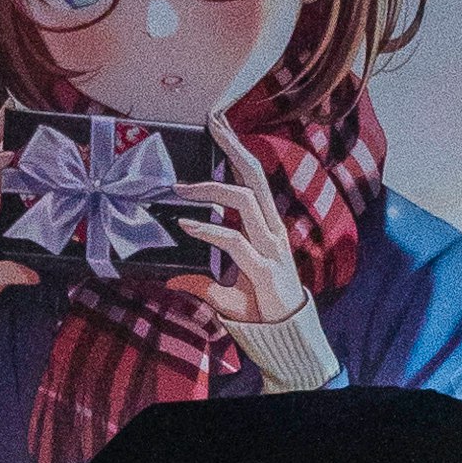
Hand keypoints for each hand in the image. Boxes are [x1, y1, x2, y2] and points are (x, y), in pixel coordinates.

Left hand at [181, 111, 308, 335]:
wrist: (287, 341)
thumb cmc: (261, 313)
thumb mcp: (225, 296)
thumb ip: (202, 284)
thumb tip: (174, 281)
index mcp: (267, 228)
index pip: (253, 179)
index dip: (236, 151)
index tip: (217, 128)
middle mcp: (271, 231)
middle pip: (255, 176)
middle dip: (233, 146)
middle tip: (212, 121)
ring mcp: (270, 249)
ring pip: (247, 201)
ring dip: (212, 188)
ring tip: (181, 189)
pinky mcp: (264, 271)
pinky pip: (235, 241)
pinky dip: (209, 230)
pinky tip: (187, 225)